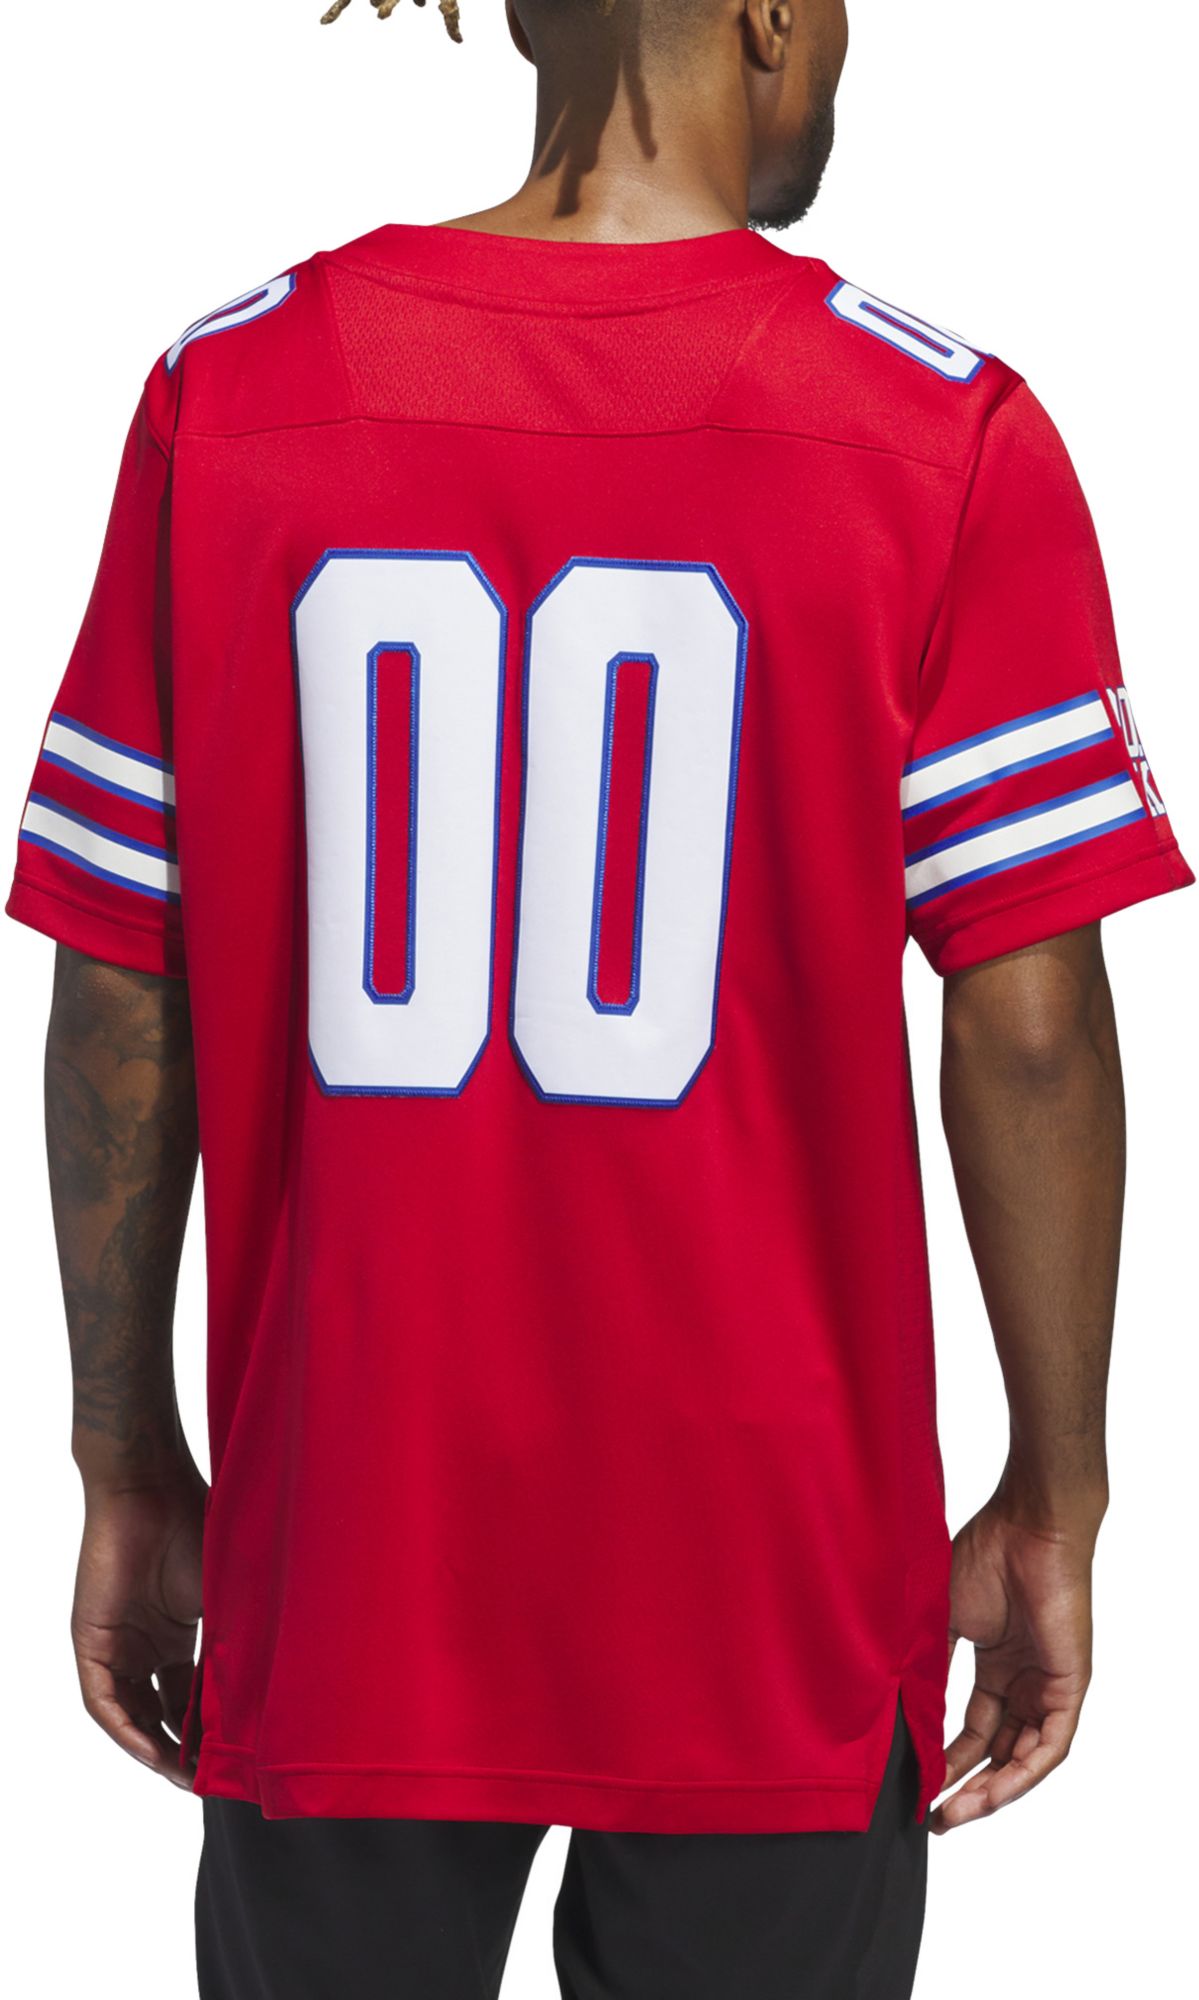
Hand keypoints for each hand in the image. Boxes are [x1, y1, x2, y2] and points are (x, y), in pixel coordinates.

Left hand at [71, 1464, 206, 1788]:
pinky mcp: (91, 1641)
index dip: (210, 1728)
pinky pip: (104, 1702)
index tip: (236, 1755)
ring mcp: (116, 1644)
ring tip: (186, 1776)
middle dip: (184, 1749)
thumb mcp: (224, 1593)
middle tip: (211, 1778)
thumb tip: (275, 1684)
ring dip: (155, 1749)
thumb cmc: (193, 1522)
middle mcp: (144, 1644)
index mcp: (177, 1631)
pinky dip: (127, 1729)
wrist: (149, 1485)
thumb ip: (237, 1636)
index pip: (191, 1694)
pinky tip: (153, 1752)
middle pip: (160, 1712)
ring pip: (130, 1714)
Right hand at [931, 1488, 1099, 1832]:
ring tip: (955, 1814)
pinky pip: (1050, 1747)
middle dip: (966, 1788)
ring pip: (1024, 1759)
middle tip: (935, 1816)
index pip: (974, 1729)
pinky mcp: (1070, 1686)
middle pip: (999, 1753)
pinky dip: (1022, 1775)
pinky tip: (992, 1795)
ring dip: (991, 1792)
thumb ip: (928, 1663)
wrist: (1027, 1525)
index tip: (917, 1784)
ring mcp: (1049, 1686)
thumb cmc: (986, 1554)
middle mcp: (1025, 1683)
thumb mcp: (944, 1618)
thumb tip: (895, 1706)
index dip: (946, 1759)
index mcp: (997, 1666)